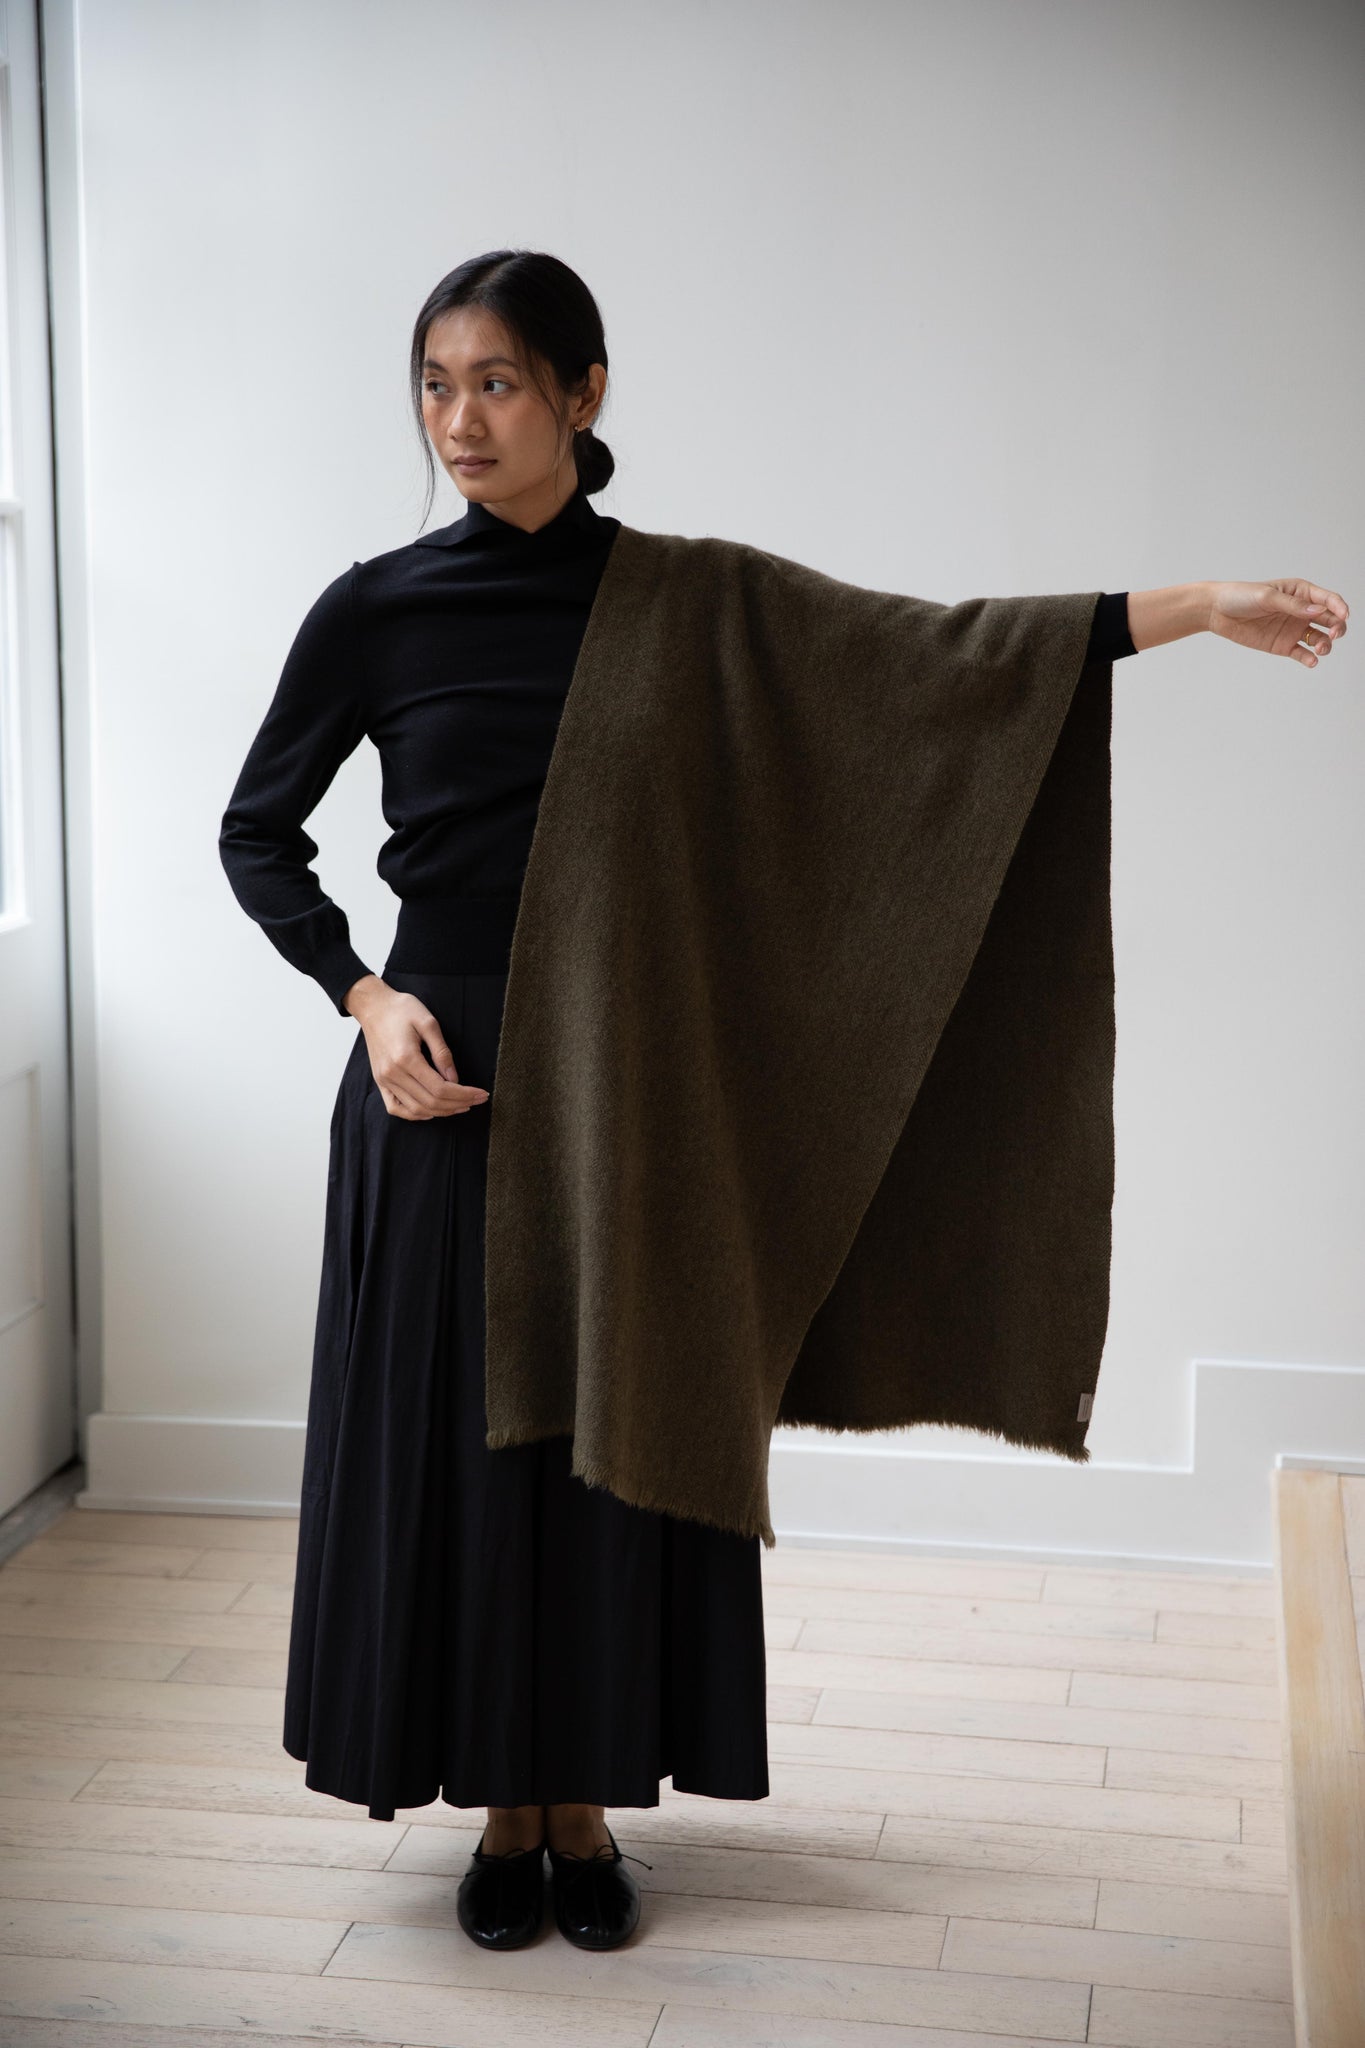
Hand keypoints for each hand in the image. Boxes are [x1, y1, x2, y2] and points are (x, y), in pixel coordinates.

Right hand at [348, 979, 489, 1120]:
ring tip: (461, 1106)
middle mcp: (393, 1074)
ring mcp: (384, 1080)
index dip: (464, 1094)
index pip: (440, 1088)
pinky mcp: (380, 1081)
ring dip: (441, 1112)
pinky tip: (432, 1111)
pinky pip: (396, 1108)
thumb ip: (442, 1052)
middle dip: (458, 1104)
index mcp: (406, 1058)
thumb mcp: (428, 1022)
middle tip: (477, 1100)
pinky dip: (415, 1114)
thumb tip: (454, 1079)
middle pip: (430, 1102)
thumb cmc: (402, 1010)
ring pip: (416, 1109)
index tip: (481, 1093)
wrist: (374, 1007)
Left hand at [1206, 579, 1348, 666]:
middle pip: (1330, 620)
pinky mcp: (1283, 645)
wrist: (1217, 612)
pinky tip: (1312, 661)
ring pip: (1319, 638)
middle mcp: (1301, 611)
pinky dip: (1309, 658)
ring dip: (1325, 645)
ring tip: (1320, 650)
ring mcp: (1293, 629)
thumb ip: (1293, 605)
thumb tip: (1319, 610)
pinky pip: (1302, 653)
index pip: (1328, 599)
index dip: (1340, 607)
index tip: (1344, 616)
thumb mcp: (1267, 597)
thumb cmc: (1241, 596)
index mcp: (1301, 592)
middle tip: (1334, 634)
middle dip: (1337, 627)